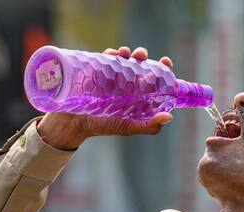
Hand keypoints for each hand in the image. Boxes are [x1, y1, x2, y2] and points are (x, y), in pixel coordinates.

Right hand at [36, 46, 174, 149]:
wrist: (74, 122)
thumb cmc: (102, 126)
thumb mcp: (127, 127)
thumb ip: (149, 126)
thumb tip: (169, 117)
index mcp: (137, 95)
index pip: (154, 79)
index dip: (162, 70)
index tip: (166, 62)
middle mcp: (127, 83)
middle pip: (139, 65)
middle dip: (143, 56)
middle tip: (142, 55)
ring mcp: (112, 76)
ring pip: (125, 58)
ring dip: (129, 52)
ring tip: (129, 54)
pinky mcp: (98, 71)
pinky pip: (107, 57)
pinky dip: (112, 52)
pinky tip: (115, 53)